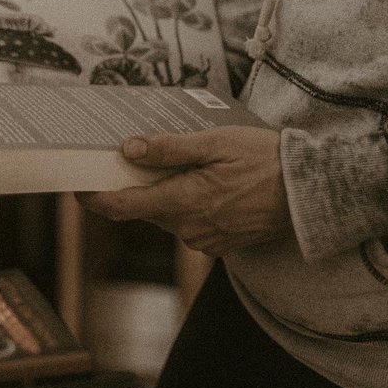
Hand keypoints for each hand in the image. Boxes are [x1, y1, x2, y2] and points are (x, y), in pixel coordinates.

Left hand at [77, 126, 290, 255]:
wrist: (311, 191)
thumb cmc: (264, 159)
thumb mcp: (214, 143)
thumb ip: (169, 149)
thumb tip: (128, 150)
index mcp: (183, 202)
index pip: (123, 207)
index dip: (94, 198)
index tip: (75, 186)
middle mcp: (189, 228)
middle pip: (144, 209)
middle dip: (132, 186)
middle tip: (126, 156)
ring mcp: (206, 239)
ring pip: (167, 215)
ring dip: (162, 194)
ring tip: (172, 163)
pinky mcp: (222, 244)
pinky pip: (190, 223)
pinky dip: (186, 204)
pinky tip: (202, 182)